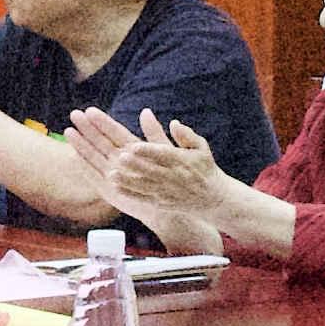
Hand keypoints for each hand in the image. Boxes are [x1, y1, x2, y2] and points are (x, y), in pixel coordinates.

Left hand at [73, 108, 226, 246]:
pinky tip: (116, 188)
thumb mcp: (200, 148)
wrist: (213, 198)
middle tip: (119, 157)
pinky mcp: (162, 203)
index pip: (164, 155)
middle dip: (136, 165)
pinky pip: (144, 198)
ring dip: (128, 181)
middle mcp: (173, 177)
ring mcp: (167, 192)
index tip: (134, 146)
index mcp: (182, 161)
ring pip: (145, 186)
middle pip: (152, 171)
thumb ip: (186, 135)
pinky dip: (130, 194)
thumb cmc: (204, 167)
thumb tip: (173, 122)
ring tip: (111, 174)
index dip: (149, 151)